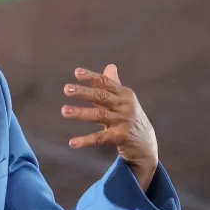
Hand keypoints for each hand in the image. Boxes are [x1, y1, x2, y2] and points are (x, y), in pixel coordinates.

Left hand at [61, 64, 158, 191]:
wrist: (145, 142)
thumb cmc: (129, 116)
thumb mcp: (124, 100)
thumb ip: (114, 84)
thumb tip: (110, 66)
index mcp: (124, 94)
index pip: (106, 83)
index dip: (91, 77)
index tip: (76, 72)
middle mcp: (124, 106)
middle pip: (102, 97)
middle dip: (84, 92)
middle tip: (66, 89)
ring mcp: (122, 122)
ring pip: (99, 116)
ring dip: (81, 113)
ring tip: (64, 110)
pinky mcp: (119, 138)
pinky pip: (100, 138)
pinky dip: (86, 141)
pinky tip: (72, 143)